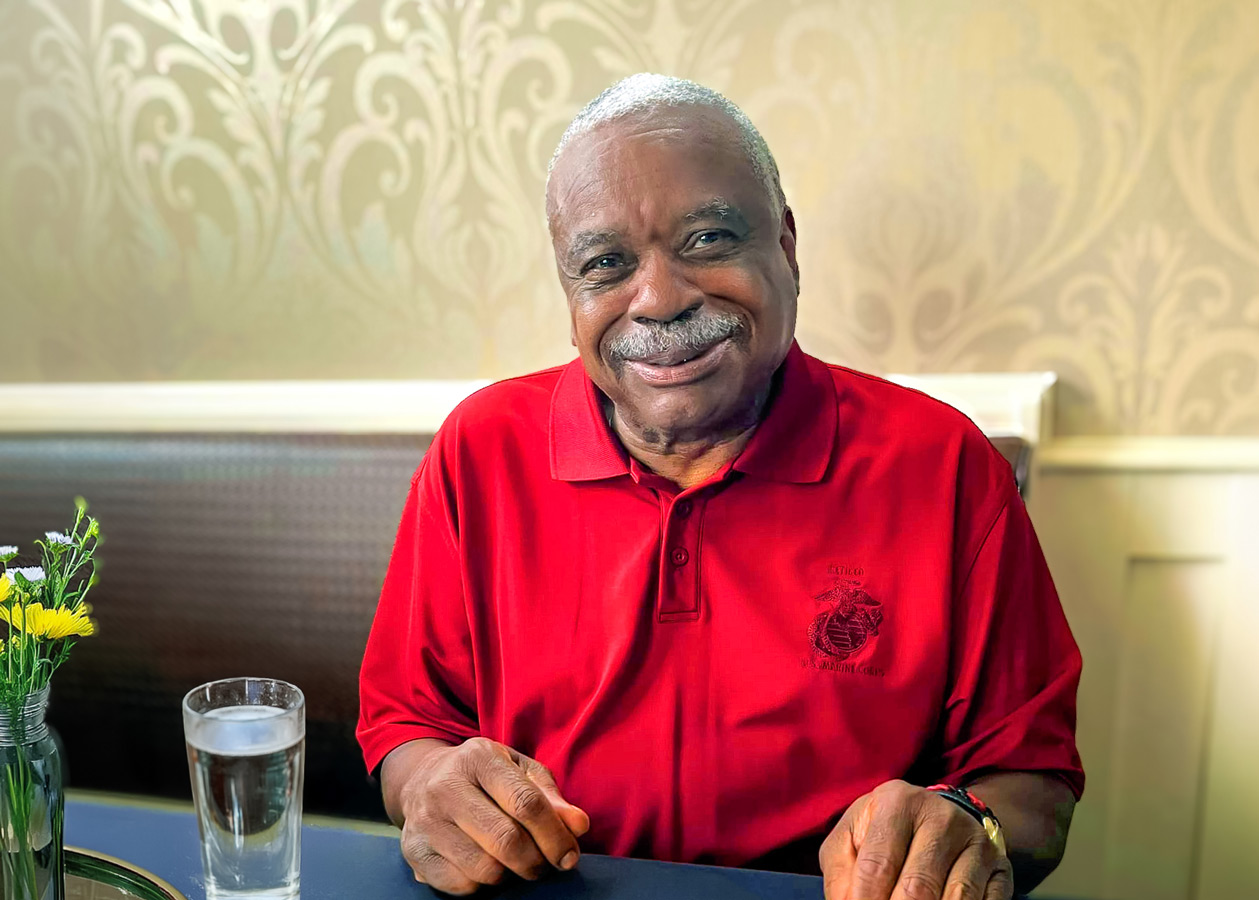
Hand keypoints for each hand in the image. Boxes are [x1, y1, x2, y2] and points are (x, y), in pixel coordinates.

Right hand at [394, 737, 589, 894]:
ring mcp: (425, 820)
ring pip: (484, 868)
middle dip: (536, 862)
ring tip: (516, 863)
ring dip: (510, 875)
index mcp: (478, 757)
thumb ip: (551, 797)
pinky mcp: (414, 850)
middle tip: (545, 865)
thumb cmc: (484, 777)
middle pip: (506, 840)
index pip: (526, 803)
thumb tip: (578, 826)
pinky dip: (482, 885)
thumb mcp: (519, 771)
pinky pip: (460, 885)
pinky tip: (486, 866)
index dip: (555, 835)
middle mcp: (445, 785)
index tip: (569, 856)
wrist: (421, 779)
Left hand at [820, 780, 1012, 899]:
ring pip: (955, 899)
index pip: (877, 865)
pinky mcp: (1000, 866)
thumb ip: (842, 872)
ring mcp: (976, 842)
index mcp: (897, 803)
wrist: (940, 813)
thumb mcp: (852, 838)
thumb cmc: (885, 831)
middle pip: (918, 887)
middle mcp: (941, 817)